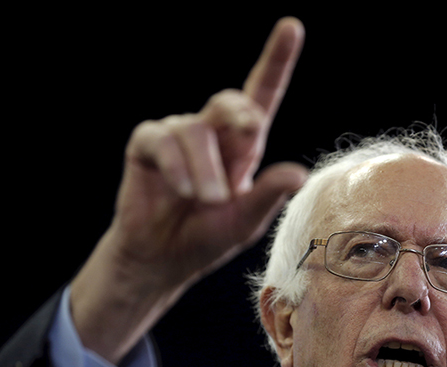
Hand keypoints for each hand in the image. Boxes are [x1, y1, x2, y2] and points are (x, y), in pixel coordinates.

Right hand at [70, 18, 306, 363]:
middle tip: (249, 138)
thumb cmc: (207, 238)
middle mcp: (212, 132)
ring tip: (206, 201)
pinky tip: (183, 191)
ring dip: (205, 169)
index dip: (276, 61)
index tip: (291, 27)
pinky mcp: (147, 144)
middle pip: (230, 101)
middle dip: (240, 116)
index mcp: (242, 147)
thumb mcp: (245, 220)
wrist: (163, 259)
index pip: (261, 96)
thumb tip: (299, 173)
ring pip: (195, 129)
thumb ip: (267, 195)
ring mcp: (177, 134)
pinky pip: (162, 139)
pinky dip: (176, 166)